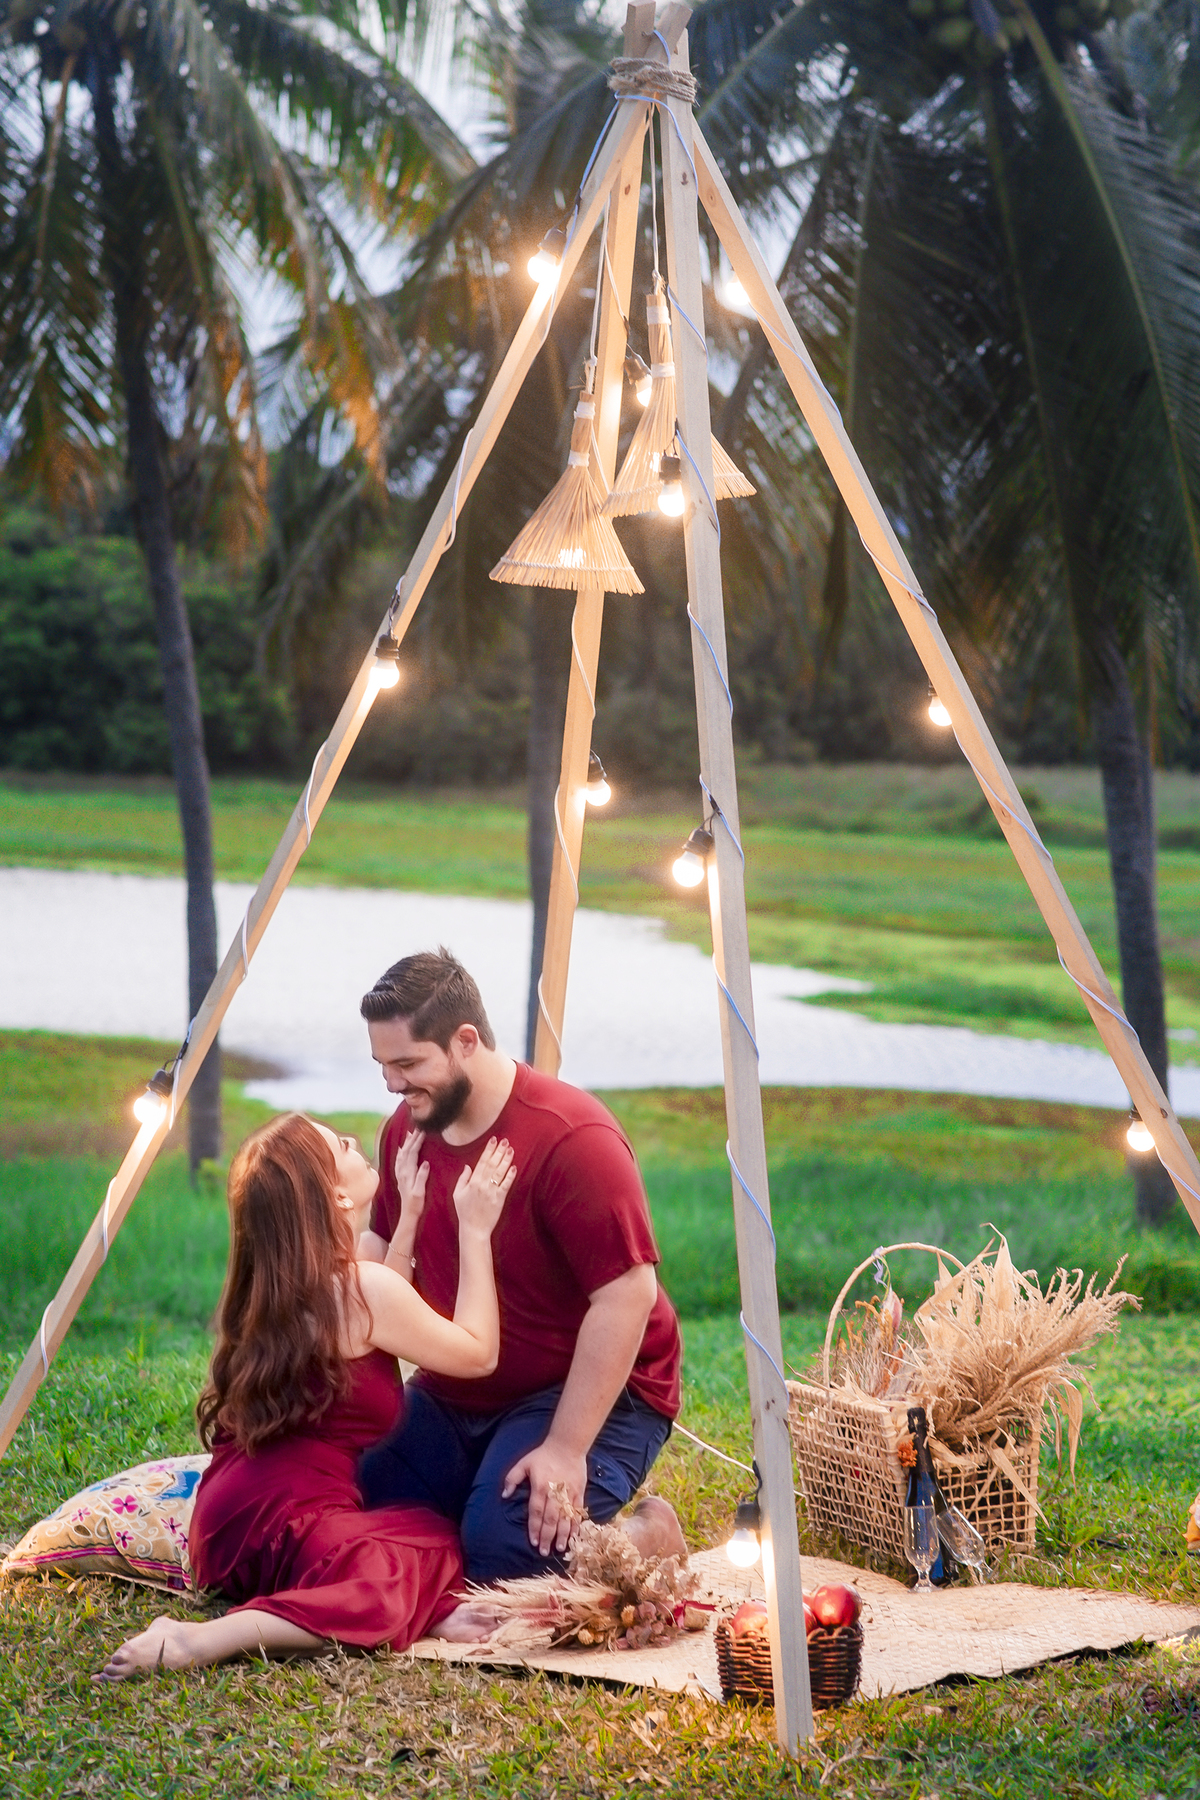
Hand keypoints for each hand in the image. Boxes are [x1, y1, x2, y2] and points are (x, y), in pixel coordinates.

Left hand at [394, 1129, 428, 1225]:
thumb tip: (425, 1162)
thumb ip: (422, 1176)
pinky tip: (401, 1150)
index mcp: (408, 1173)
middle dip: (412, 1139)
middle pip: (406, 1151)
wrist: (408, 1214)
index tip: (423, 1131)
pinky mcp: (401, 1178)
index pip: (412, 1153)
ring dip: (406, 1143)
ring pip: (402, 1155)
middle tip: (418, 1128)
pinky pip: (399, 1161)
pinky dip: (401, 1153)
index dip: (417, 1141)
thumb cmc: (416, 1204)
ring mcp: (400, 1175)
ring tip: (410, 1134)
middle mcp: (402, 1172)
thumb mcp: (420, 1192)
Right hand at [452, 1137, 515, 1235]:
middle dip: (499, 1151)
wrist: (474, 1228)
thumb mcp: (457, 1194)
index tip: (493, 1140)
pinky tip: (514, 1167)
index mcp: (472, 1182)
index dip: (488, 1150)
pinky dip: (510, 1176)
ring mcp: (492, 1192)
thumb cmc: (464, 1212)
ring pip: (500, 1172)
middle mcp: (482, 1185)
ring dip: (506, 1160)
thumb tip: (468, 1166)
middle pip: (492, 1164)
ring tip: (510, 1149)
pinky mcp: (499, 1199)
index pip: (482, 1161)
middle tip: (505, 1141)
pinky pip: (506, 1185)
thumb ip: (462, 1179)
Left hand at [502, 1440, 587, 1556]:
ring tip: (560, 1549)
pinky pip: (578, 1512)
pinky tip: (574, 1536)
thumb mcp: (523, 1463)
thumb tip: (504, 1495)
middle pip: (551, 1519)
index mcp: (540, 1487)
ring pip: (566, 1518)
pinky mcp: (579, 1493)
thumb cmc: (543, 1455)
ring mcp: (569, 1494)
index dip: (535, 1528)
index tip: (533, 1542)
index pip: (536, 1512)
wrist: (567, 1445)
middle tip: (544, 1552)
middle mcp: (555, 1493)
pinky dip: (576, 1525)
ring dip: (563, 1535)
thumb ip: (512, 1478)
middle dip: (547, 1537)